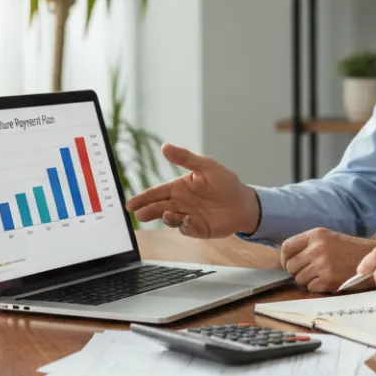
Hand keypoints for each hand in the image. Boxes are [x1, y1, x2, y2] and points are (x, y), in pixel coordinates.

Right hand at [124, 144, 259, 238]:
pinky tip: (188, 220)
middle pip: (159, 208)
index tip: (130, 204)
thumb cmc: (225, 182)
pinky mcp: (198, 229)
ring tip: (167, 214)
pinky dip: (186, 225)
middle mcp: (180, 203)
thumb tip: (164, 147)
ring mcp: (188, 217)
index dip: (143, 198)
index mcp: (179, 188)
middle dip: (148, 211)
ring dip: (167, 218)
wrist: (244, 202)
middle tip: (140, 214)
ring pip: (171, 219)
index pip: (156, 193)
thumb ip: (185, 158)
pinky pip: (187, 229)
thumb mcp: (206, 166)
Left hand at [278, 229, 375, 292]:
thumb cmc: (347, 249)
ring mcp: (323, 264)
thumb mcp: (327, 238)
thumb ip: (307, 245)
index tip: (289, 263)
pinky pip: (310, 287)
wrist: (371, 258)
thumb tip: (285, 259)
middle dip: (297, 271)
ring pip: (299, 278)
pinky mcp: (329, 279)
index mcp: (316, 234)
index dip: (284, 258)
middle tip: (309, 270)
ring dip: (307, 280)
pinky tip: (328, 280)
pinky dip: (317, 286)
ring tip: (321, 274)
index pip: (286, 247)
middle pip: (291, 265)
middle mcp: (318, 248)